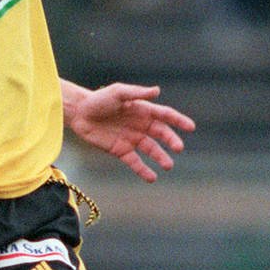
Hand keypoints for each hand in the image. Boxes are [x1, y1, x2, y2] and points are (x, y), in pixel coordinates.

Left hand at [68, 83, 194, 182]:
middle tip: (179, 148)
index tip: (191, 127)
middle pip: (161, 134)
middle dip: (171, 141)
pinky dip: (143, 170)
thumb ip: (137, 93)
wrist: (79, 113)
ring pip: (151, 150)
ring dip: (161, 157)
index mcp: (142, 110)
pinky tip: (152, 178)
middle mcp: (140, 125)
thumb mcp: (118, 93)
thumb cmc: (99, 99)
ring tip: (168, 165)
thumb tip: (157, 91)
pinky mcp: (121, 150)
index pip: (164, 115)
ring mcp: (132, 139)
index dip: (178, 120)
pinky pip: (135, 162)